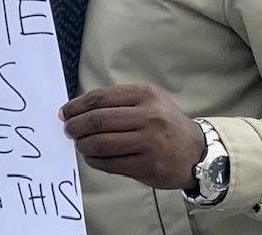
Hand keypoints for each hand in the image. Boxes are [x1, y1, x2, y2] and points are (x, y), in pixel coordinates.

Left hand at [60, 84, 205, 189]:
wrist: (197, 151)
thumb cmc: (164, 123)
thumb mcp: (147, 101)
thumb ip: (116, 102)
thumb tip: (77, 111)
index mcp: (145, 95)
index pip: (99, 98)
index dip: (76, 106)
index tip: (64, 113)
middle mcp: (149, 116)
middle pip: (97, 121)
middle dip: (75, 126)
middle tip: (68, 130)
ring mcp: (149, 142)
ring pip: (100, 143)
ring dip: (82, 145)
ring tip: (79, 144)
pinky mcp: (147, 166)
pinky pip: (109, 163)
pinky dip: (94, 160)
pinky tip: (91, 157)